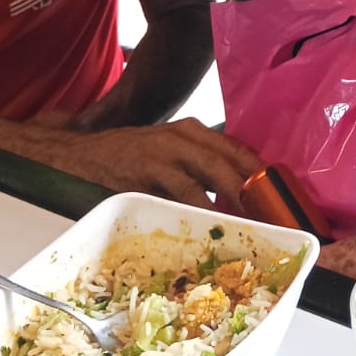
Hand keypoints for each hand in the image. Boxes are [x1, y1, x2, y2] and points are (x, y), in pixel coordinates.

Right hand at [34, 119, 263, 209]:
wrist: (77, 155)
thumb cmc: (128, 156)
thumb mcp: (168, 150)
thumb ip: (198, 165)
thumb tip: (234, 193)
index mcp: (191, 131)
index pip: (236, 149)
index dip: (258, 172)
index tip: (277, 193)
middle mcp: (182, 137)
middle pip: (229, 161)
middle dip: (252, 187)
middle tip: (270, 212)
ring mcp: (164, 154)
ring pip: (209, 176)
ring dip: (231, 200)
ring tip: (250, 221)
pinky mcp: (146, 174)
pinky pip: (179, 195)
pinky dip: (199, 210)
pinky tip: (211, 224)